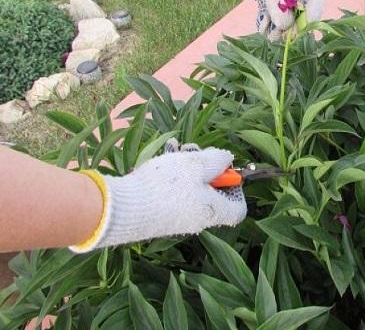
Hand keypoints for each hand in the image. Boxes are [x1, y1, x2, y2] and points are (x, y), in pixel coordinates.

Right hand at [70, 139, 246, 252]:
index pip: (238, 209)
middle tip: (194, 152)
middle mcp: (197, 220)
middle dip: (205, 167)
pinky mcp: (159, 216)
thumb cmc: (165, 186)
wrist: (121, 208)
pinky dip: (170, 174)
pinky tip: (162, 158)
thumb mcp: (197, 165)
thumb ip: (217, 160)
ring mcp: (177, 219)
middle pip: (212, 193)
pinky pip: (173, 193)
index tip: (225, 170)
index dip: (235, 188)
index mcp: (213, 212)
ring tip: (175, 149)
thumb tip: (227, 160)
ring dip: (185, 166)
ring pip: (190, 188)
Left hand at [183, 0, 325, 38]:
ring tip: (272, 37)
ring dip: (281, 25)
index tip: (307, 26)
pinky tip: (263, 31)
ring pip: (285, 8)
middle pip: (302, 0)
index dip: (314, 6)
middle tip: (289, 38)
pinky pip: (270, 9)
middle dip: (295, 20)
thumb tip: (286, 25)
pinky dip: (268, 21)